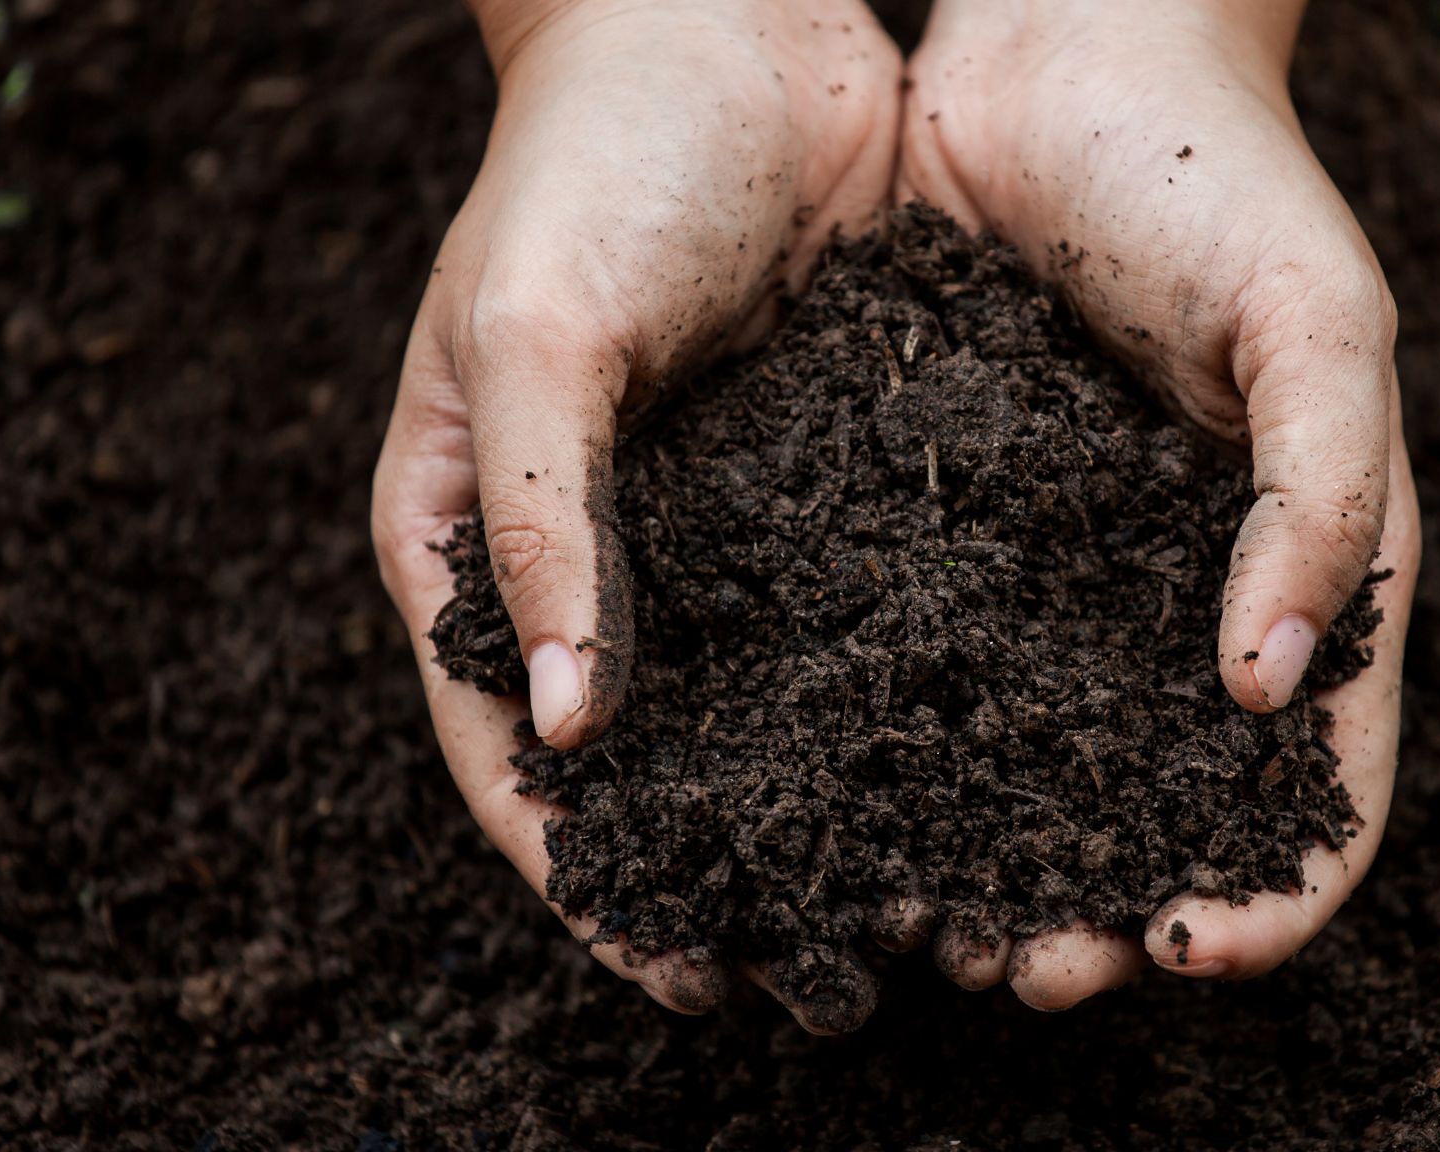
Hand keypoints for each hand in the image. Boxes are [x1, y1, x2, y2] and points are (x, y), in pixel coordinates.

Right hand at [370, 0, 899, 1027]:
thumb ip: (545, 523)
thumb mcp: (536, 332)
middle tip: (802, 976)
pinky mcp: (818, 479)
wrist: (728, 20)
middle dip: (711, 866)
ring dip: (816, 801)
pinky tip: (965, 761)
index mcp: (474, 530)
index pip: (507, 745)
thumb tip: (569, 728)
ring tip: (901, 903)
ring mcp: (709, 521)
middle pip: (638, 752)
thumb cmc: (591, 158)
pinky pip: (848, 610)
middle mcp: (593, 548)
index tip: (670, 968)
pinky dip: (891, 693)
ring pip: (754, 699)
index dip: (582, 871)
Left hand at [899, 0, 1421, 1006]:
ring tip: (924, 921)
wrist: (1070, 47)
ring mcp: (1066, 570)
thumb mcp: (1321, 325)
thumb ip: (1322, 502)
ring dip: (994, 856)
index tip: (1191, 947)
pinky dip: (903, 742)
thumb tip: (1268, 694)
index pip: (1322, 780)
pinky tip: (841, 790)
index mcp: (1308, 571)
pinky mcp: (954, 524)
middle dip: (1108, 906)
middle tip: (1027, 972)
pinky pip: (932, 656)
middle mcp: (1184, 596)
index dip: (1275, 887)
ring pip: (1037, 757)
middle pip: (1164, 802)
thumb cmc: (1225, 177)